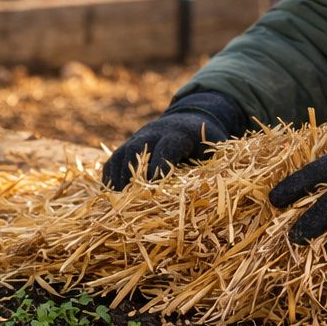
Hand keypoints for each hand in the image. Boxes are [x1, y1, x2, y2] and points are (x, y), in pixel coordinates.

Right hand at [102, 91, 246, 189]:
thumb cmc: (205, 140)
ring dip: (118, 180)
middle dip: (133, 176)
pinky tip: (111, 198)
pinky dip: (110, 177)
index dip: (159, 168)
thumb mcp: (216, 148)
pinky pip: (114, 160)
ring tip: (118, 205)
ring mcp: (138, 138)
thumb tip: (211, 192)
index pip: (165, 148)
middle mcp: (153, 132)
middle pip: (136, 150)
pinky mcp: (128, 146)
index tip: (155, 190)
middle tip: (133, 202)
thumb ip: (212, 166)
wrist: (189, 120)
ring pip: (122, 156)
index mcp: (178, 133)